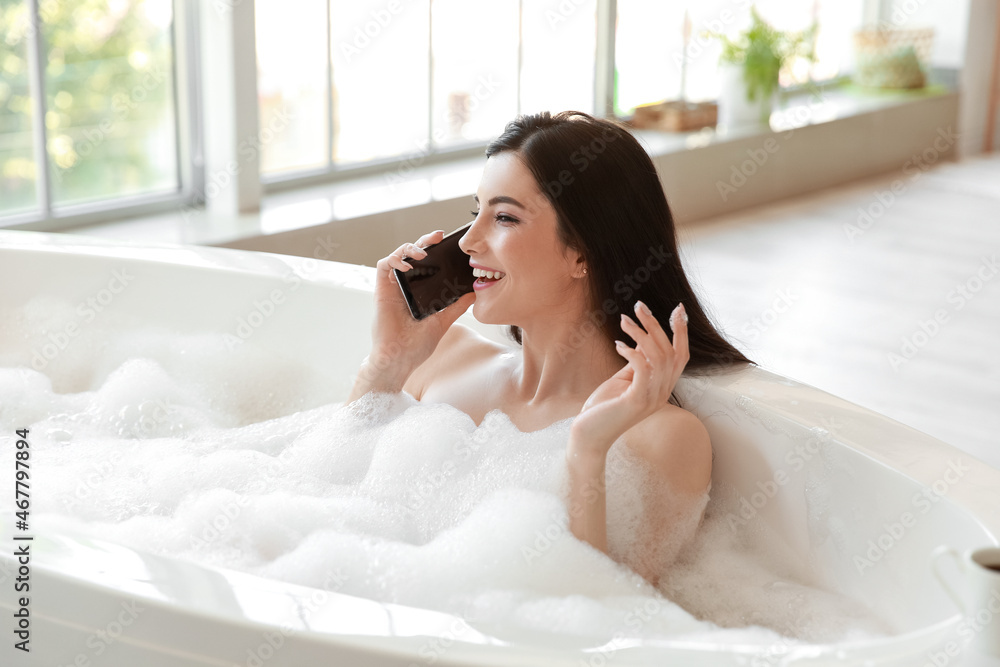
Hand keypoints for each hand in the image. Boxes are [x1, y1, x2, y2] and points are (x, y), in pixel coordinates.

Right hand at [369, 230, 476, 374]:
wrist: (401, 359)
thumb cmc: (417, 345)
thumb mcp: (443, 321)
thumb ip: (456, 306)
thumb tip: (473, 293)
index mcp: (418, 291)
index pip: (425, 263)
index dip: (434, 249)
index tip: (447, 242)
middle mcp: (404, 286)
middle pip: (412, 255)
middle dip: (424, 241)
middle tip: (438, 236)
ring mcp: (392, 287)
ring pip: (397, 255)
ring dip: (409, 248)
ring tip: (424, 252)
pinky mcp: (381, 291)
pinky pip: (383, 266)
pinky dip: (395, 260)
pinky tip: (408, 265)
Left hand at [570, 302, 689, 454]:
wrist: (589, 436)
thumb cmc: (603, 408)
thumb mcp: (624, 380)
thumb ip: (637, 364)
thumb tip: (641, 341)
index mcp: (663, 387)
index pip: (681, 356)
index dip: (681, 332)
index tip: (677, 308)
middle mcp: (663, 393)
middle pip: (670, 351)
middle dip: (656, 324)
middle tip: (639, 306)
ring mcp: (652, 398)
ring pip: (658, 357)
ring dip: (640, 334)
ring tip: (623, 320)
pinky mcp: (636, 401)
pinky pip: (643, 369)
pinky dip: (632, 352)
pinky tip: (618, 344)